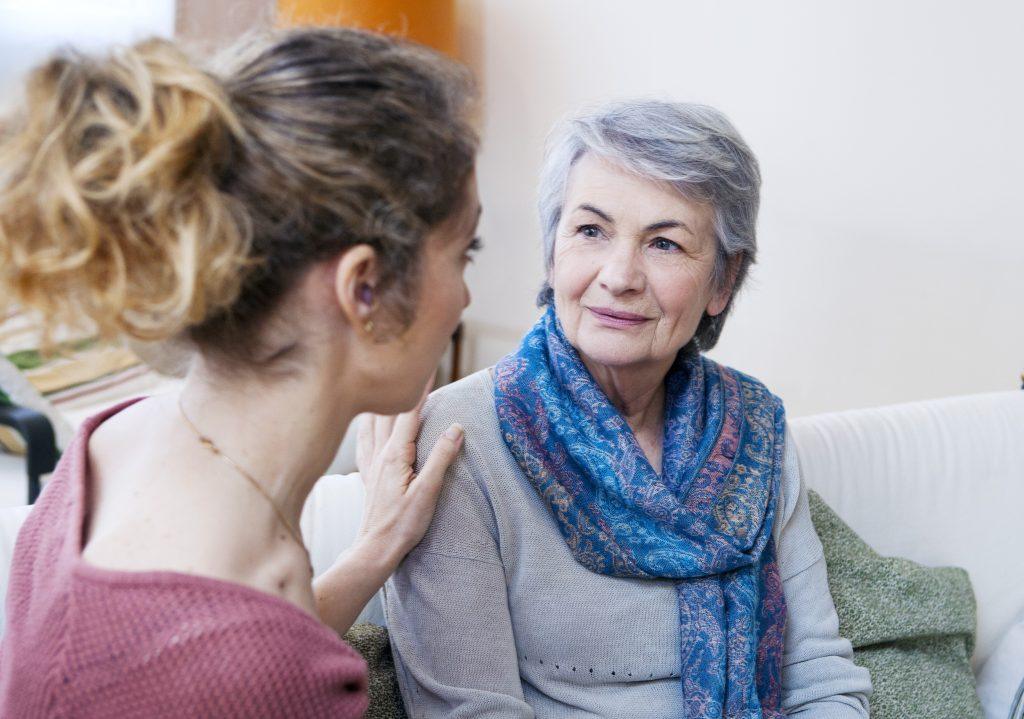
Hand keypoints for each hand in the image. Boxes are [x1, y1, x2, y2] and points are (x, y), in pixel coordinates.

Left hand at [353, 382, 463, 568]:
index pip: (409, 413)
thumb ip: (441, 458)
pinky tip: (366, 422)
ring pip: (373, 423)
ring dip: (382, 402)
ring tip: (385, 384)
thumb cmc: (403, 525)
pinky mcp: (369, 474)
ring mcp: (372, 463)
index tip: (428, 368)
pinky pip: (365, 440)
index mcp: (395, 455)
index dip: (420, 390)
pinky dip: (367, 424)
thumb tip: (456, 428)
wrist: (375, 549)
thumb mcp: (428, 492)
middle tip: (410, 369)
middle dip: (401, 390)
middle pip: (389, 412)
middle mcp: (380, 454)